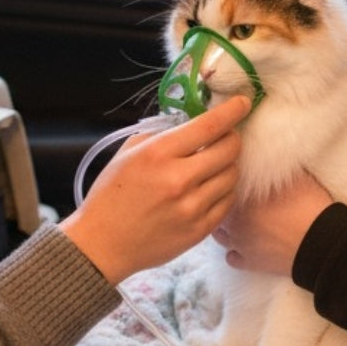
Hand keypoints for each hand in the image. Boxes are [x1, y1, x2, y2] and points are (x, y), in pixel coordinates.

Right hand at [59, 95, 248, 285]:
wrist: (104, 243)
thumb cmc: (111, 194)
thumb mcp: (128, 153)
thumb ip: (161, 136)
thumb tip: (190, 123)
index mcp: (158, 154)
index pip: (209, 126)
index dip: (231, 111)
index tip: (242, 103)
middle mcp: (179, 179)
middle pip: (229, 150)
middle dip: (232, 137)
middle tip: (227, 136)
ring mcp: (192, 207)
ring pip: (232, 176)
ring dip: (228, 165)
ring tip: (213, 165)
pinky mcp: (200, 230)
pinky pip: (228, 202)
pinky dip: (224, 190)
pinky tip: (210, 187)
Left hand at [212, 172, 333, 274]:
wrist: (323, 243)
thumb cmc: (310, 206)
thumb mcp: (294, 177)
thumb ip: (274, 169)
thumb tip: (269, 157)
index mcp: (241, 196)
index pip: (221, 188)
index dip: (228, 187)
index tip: (236, 186)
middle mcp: (233, 219)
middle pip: (216, 211)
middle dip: (225, 207)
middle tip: (239, 206)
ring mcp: (239, 243)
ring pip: (219, 236)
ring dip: (226, 230)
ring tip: (240, 226)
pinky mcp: (249, 263)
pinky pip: (231, 258)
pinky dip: (236, 253)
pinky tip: (246, 247)